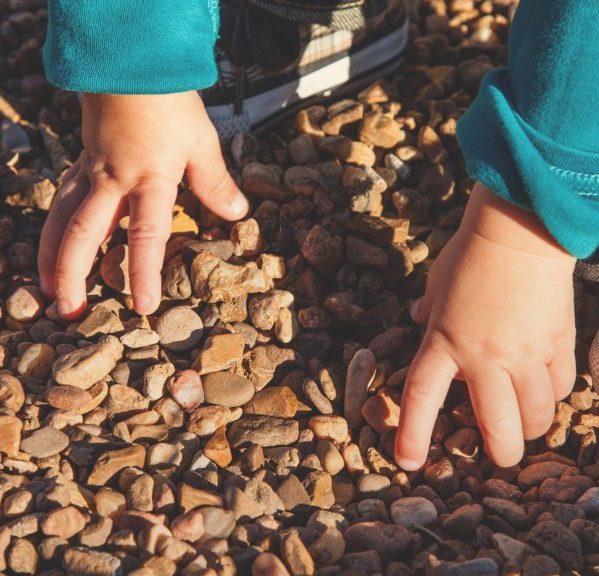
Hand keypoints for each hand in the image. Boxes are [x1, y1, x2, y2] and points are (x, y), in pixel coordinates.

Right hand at [38, 92, 247, 317]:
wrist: (131, 63)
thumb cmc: (169, 102)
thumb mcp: (201, 143)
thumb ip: (216, 182)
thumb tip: (237, 212)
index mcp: (148, 180)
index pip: (146, 236)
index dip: (143, 273)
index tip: (143, 306)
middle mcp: (112, 181)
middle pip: (84, 233)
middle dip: (73, 274)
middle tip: (68, 311)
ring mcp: (91, 172)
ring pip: (61, 218)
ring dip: (51, 255)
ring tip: (45, 287)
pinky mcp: (82, 162)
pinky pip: (61, 199)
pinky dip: (53, 226)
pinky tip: (53, 243)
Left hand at [395, 183, 576, 469]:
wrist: (520, 231)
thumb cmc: (471, 253)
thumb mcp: (437, 282)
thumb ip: (427, 307)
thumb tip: (416, 316)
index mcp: (444, 341)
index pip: (423, 397)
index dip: (413, 434)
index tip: (407, 462)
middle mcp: (484, 356)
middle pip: (496, 425)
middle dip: (501, 453)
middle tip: (501, 458)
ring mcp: (524, 353)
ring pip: (537, 413)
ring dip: (532, 427)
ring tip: (526, 424)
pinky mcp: (557, 343)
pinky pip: (561, 385)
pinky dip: (555, 394)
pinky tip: (547, 387)